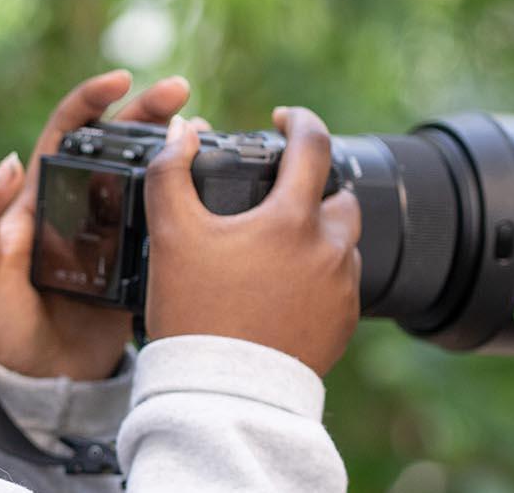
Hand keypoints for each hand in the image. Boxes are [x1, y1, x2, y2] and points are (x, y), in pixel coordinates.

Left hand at [0, 70, 193, 379]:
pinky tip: (213, 190)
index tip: (121, 79)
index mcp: (38, 198)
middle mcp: (79, 207)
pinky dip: (189, 200)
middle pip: (117, 144)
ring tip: (205, 134)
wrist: (32, 384)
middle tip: (183, 93)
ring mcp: (111, 234)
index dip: (92, 100)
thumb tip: (9, 161)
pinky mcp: (137, 264)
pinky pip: (167, 223)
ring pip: (147, 176)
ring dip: (175, 149)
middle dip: (149, 112)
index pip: (66, 131)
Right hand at [141, 107, 361, 374]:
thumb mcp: (171, 235)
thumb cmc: (195, 312)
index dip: (300, 121)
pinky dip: (318, 277)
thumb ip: (170, 173)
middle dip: (314, 189)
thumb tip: (180, 131)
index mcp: (292, 219)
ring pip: (342, 243)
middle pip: (339, 197)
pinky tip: (282, 290)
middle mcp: (329, 250)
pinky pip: (341, 286)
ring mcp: (342, 290)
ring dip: (317, 236)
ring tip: (273, 250)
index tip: (283, 119)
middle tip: (274, 200)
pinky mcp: (343, 325)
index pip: (314, 145)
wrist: (221, 394)